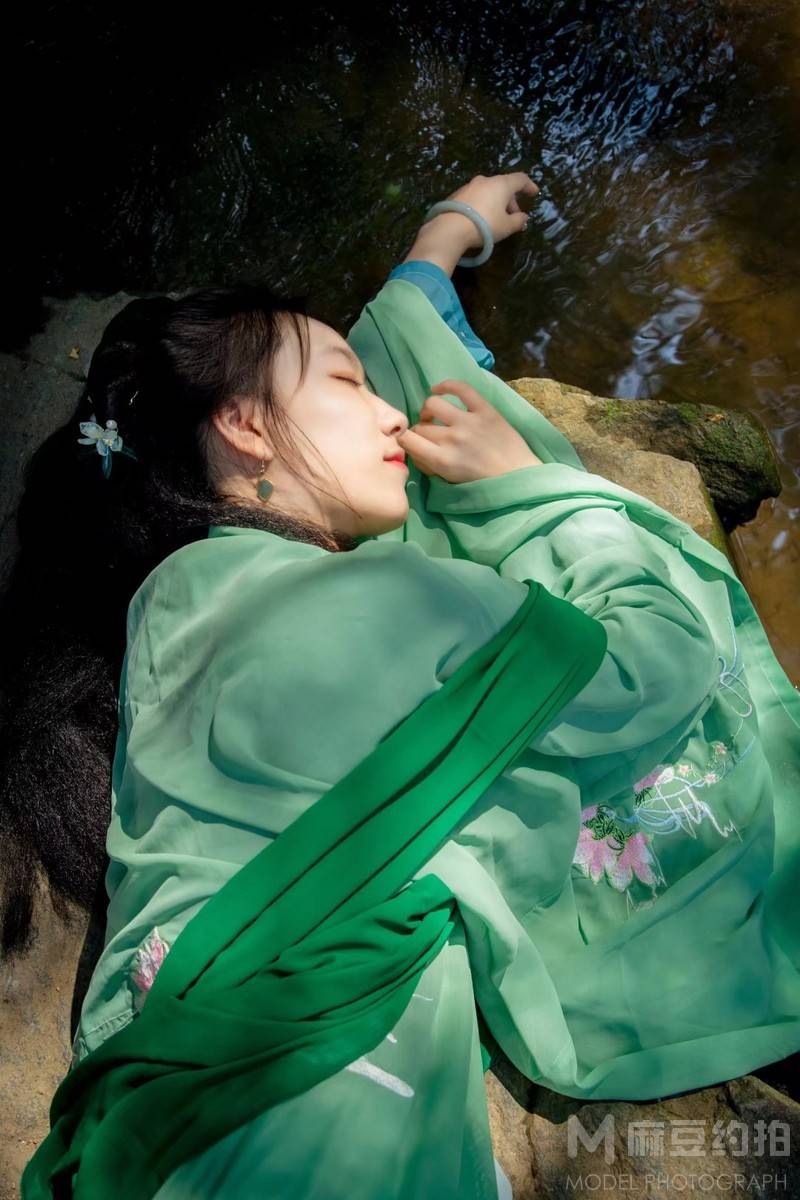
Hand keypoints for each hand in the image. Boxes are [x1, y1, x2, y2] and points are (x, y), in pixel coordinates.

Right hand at [397, 378, 542, 483]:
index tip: (411, 442)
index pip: (407, 440)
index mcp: (442, 460)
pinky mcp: (484, 409)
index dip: (404, 440)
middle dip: (420, 431)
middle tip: (429, 436)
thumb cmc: (484, 483)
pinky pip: (460, 388)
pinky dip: (446, 385)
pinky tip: (439, 389)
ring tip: (434, 416)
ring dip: (428, 411)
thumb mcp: (451, 481)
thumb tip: (415, 451)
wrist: (518, 476)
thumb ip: (430, 466)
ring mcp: (468, 421)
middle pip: (420, 426)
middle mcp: (451, 438)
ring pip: (432, 404)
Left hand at [435, 171, 539, 249]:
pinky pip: (476, 197)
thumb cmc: (484, 226)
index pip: (520, 179)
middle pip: (503, 186)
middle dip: (511, 201)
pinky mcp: (457, 195)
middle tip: (514, 217)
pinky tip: (481, 219)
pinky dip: (483, 205)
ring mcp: (469, 186)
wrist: (449, 229)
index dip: (529, 186)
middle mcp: (485, 180)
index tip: (534, 193)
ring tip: (497, 220)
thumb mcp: (506, 227)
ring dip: (496, 203)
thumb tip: (523, 217)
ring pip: (489, 191)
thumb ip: (518, 221)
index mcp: (501, 184)